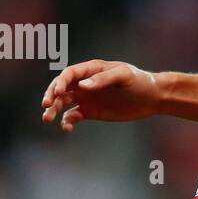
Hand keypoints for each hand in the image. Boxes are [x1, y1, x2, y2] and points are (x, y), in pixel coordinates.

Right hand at [40, 59, 160, 131]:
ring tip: (47, 118)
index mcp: (91, 70)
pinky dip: (67, 122)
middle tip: (45, 105)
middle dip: (50, 95)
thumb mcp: (124, 76)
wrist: (151, 98)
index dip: (60, 82)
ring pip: (63, 102)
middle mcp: (85, 83)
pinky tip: (67, 128)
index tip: (56, 93)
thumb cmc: (139, 81)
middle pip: (61, 88)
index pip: (69, 74)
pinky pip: (73, 116)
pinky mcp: (90, 112)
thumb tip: (82, 86)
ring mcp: (86, 97)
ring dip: (53, 109)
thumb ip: (103, 79)